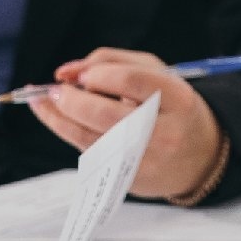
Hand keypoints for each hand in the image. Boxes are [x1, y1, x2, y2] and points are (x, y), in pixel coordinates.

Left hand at [29, 48, 224, 199]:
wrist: (198, 156)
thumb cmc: (171, 106)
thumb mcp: (156, 73)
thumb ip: (112, 62)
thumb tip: (67, 72)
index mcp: (177, 98)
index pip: (130, 80)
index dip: (98, 74)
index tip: (81, 74)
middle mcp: (164, 132)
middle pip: (105, 114)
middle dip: (71, 100)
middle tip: (55, 90)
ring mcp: (146, 160)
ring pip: (90, 138)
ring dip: (57, 117)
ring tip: (42, 101)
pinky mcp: (129, 179)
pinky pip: (89, 153)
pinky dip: (65, 132)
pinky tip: (53, 117)